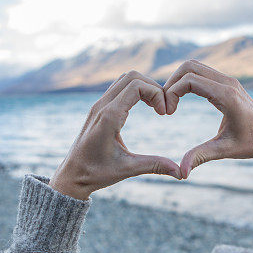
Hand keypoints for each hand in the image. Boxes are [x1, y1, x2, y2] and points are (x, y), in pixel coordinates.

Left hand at [50, 71, 181, 199]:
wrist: (71, 176)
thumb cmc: (96, 173)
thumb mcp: (127, 169)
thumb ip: (154, 166)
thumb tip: (181, 173)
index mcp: (109, 117)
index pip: (136, 86)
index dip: (157, 94)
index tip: (165, 113)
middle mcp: (102, 106)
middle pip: (132, 76)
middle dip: (153, 87)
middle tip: (164, 108)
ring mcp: (98, 105)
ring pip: (124, 79)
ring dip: (144, 87)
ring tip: (156, 107)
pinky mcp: (98, 108)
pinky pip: (119, 88)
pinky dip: (135, 91)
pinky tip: (145, 108)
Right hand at [163, 59, 252, 178]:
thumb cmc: (251, 143)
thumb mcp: (225, 150)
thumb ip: (201, 156)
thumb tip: (181, 173)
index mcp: (227, 96)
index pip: (190, 80)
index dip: (172, 93)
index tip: (168, 113)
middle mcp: (228, 82)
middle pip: (189, 66)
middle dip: (172, 83)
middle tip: (166, 106)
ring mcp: (228, 79)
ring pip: (194, 66)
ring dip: (178, 80)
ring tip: (171, 103)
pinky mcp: (227, 82)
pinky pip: (201, 72)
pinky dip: (187, 81)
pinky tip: (181, 99)